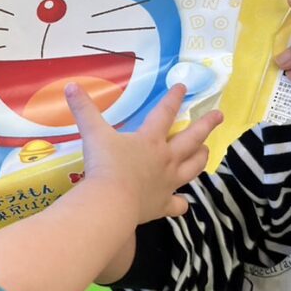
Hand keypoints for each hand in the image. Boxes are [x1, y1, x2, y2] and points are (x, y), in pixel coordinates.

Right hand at [68, 82, 220, 224]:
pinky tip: (182, 202)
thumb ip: (84, 110)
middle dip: (206, 125)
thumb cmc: (105, 165)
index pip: (165, 113)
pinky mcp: (163, 204)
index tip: (183, 86)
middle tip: (219, 115)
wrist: (111, 202)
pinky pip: (177, 204)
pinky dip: (181, 203)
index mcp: (150, 140)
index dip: (173, 98)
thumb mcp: (93, 134)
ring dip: (201, 158)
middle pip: (191, 139)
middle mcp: (165, 159)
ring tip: (208, 151)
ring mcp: (168, 183)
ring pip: (193, 168)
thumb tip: (71, 86)